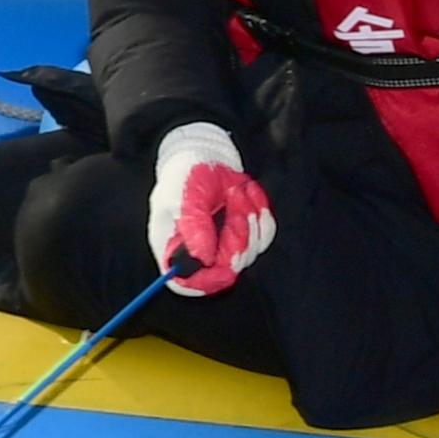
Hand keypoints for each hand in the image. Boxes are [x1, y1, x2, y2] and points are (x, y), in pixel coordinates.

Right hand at [147, 122, 272, 294]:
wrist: (206, 154)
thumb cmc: (185, 174)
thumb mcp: (183, 197)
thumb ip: (192, 229)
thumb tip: (202, 260)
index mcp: (174, 249)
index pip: (188, 283)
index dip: (208, 281)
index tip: (226, 269)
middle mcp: (199, 253)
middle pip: (227, 269)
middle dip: (237, 234)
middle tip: (233, 200)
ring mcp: (224, 246)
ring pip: (250, 252)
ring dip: (249, 218)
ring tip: (235, 190)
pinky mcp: (246, 235)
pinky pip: (265, 236)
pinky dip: (261, 212)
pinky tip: (247, 191)